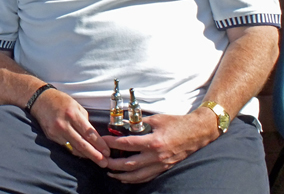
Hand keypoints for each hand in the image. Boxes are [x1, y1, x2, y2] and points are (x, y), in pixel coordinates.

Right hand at [32, 89, 110, 167]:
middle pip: (82, 144)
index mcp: (72, 114)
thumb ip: (84, 120)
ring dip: (86, 156)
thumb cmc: (60, 101)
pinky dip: (75, 151)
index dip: (99, 144)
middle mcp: (63, 124)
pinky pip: (66, 147)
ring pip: (74, 148)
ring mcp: (56, 132)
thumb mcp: (76, 105)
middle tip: (104, 163)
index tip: (107, 151)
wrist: (40, 100)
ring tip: (97, 160)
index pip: (88, 133)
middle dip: (95, 155)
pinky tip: (83, 155)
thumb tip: (92, 134)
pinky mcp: (51, 137)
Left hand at [103, 109, 218, 182]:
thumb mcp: (156, 119)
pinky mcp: (165, 168)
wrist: (197, 132)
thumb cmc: (176, 123)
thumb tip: (123, 124)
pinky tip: (126, 178)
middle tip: (102, 160)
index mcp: (153, 141)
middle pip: (129, 164)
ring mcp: (161, 164)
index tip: (102, 141)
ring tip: (110, 172)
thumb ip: (138, 122)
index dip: (113, 143)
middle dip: (113, 164)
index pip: (127, 144)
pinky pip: (147, 177)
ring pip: (137, 175)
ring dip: (122, 175)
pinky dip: (135, 179)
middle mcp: (156, 156)